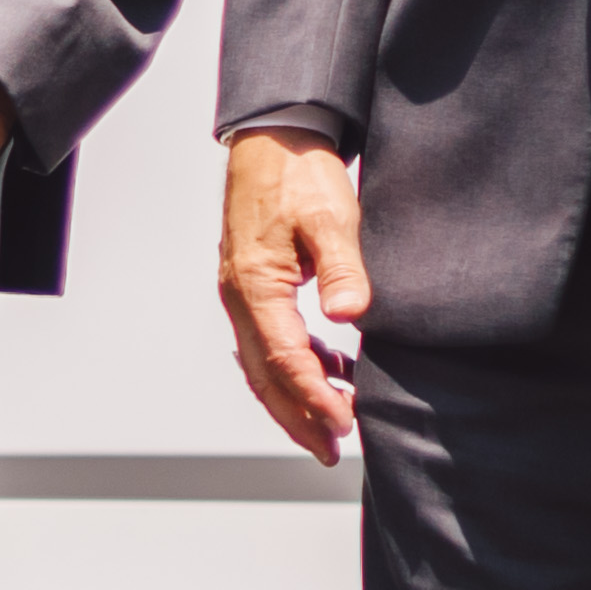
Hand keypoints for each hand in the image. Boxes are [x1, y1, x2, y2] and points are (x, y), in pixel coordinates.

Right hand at [216, 131, 366, 466]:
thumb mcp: (331, 216)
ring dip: (295, 397)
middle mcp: (241, 297)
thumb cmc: (297, 174)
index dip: (314, 399)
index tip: (344, 424)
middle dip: (298, 416)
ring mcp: (243, 293)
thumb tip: (349, 314)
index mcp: (255, 286)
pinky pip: (270, 340)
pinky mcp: (254, 286)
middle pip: (264, 375)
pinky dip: (297, 365)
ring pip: (263, 363)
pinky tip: (330, 371)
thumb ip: (343, 268)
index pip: (285, 359)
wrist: (273, 140)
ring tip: (332, 423)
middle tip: (331, 449)